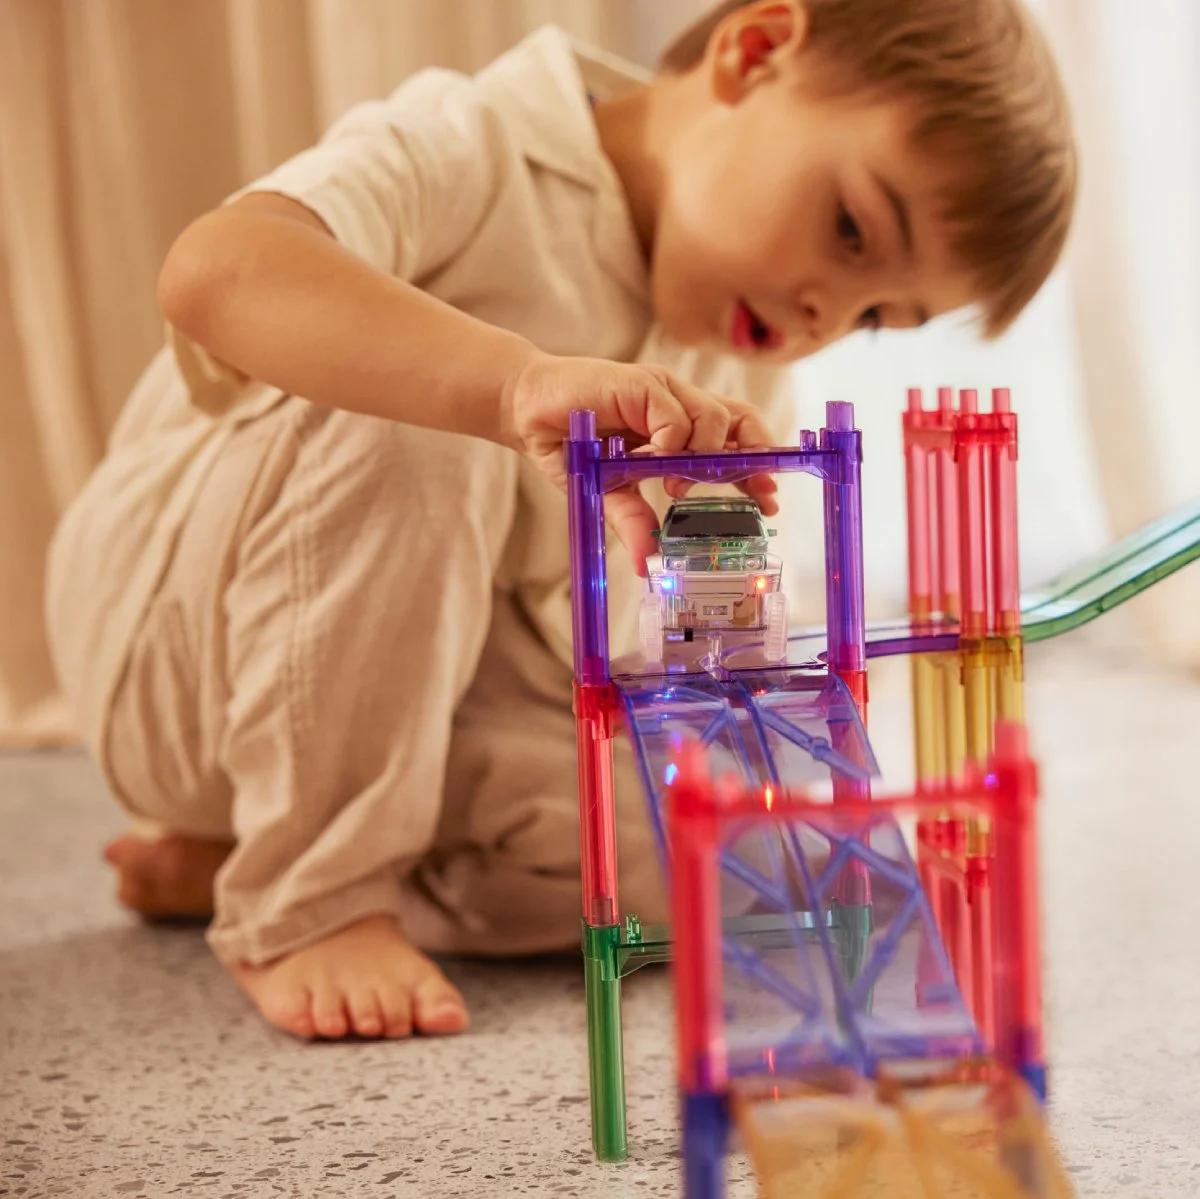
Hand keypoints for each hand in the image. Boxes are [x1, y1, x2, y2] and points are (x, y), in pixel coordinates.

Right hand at [501, 352, 778, 571]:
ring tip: (677, 487)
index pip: (735, 438)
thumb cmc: (571, 443)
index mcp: (678, 428)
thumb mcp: (607, 493)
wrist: (526, 409)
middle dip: (757, 456)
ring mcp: (662, 392)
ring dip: (704, 457)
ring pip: (715, 418)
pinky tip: (654, 463)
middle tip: (760, 492)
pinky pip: (676, 415)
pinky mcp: (641, 383)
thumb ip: (632, 522)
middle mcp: (678, 406)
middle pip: (741, 419)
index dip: (758, 465)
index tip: (769, 499)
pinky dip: (673, 442)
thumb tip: (646, 565)